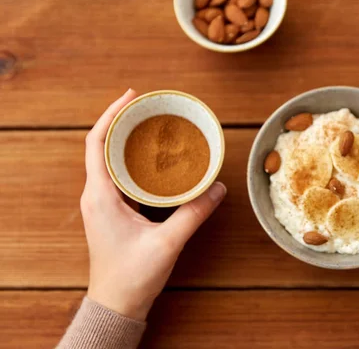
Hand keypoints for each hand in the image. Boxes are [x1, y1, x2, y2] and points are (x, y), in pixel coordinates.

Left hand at [80, 89, 226, 320]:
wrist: (116, 304)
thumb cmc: (132, 276)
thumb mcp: (167, 242)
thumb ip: (194, 213)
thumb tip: (219, 188)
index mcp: (100, 196)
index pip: (96, 143)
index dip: (110, 114)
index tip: (131, 96)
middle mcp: (96, 195)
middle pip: (101, 145)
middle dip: (121, 121)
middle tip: (147, 106)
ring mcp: (102, 203)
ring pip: (108, 160)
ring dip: (125, 140)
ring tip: (150, 125)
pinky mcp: (111, 212)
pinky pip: (117, 176)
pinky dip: (131, 160)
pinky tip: (153, 160)